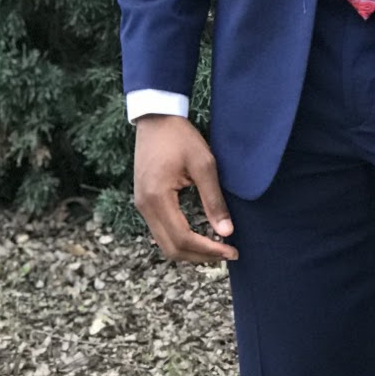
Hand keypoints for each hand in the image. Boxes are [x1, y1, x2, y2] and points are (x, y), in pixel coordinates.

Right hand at [132, 116, 237, 264]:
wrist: (155, 118)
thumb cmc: (181, 137)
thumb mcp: (204, 164)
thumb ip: (214, 200)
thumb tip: (226, 232)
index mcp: (157, 198)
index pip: (183, 238)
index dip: (208, 250)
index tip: (232, 251)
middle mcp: (145, 206)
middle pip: (171, 248)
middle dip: (200, 257)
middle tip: (228, 254)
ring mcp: (142, 205)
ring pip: (165, 243)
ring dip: (191, 251)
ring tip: (217, 248)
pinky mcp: (145, 202)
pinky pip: (162, 231)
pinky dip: (181, 240)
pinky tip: (201, 236)